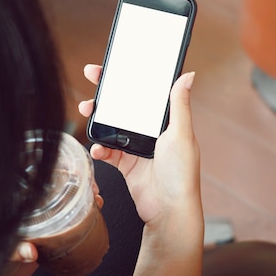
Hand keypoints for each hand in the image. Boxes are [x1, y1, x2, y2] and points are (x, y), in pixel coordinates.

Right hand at [79, 64, 201, 229]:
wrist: (168, 210)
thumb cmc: (181, 173)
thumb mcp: (181, 133)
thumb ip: (179, 104)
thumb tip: (188, 75)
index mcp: (166, 122)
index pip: (145, 93)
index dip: (130, 78)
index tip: (115, 66)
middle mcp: (151, 133)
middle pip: (125, 107)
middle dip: (107, 93)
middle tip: (92, 79)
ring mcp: (137, 149)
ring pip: (112, 126)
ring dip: (98, 118)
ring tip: (87, 111)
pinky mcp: (126, 165)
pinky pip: (108, 151)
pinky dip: (100, 147)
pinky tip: (97, 147)